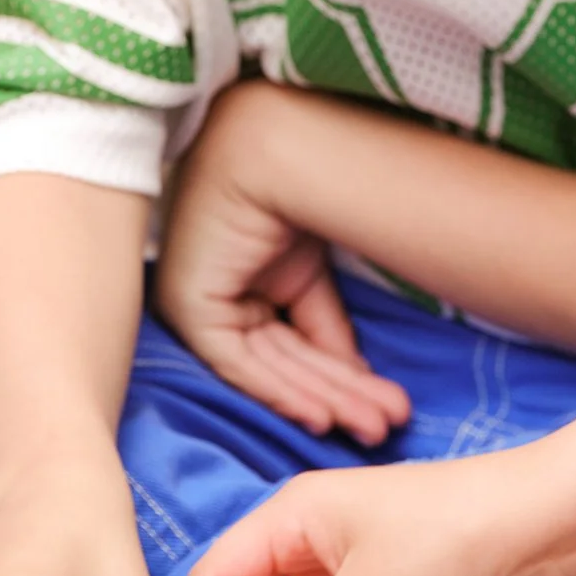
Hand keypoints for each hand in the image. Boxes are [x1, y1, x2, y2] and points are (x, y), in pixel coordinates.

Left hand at [159, 83, 410, 446]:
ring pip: (268, 368)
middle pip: (286, 361)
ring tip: (371, 427)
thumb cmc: (301, 191)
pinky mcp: (188, 304)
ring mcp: (200, 300)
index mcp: (243, 281)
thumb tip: (355, 383)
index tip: (384, 409)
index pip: (295, 343)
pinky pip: (238, 361)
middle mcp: (219, 294)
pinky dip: (282, 391)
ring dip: (322, 400)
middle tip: (387, 428)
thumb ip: (328, 330)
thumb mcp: (317, 276)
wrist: (279, 147)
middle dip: (340, 397)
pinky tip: (323, 414)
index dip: (340, 380)